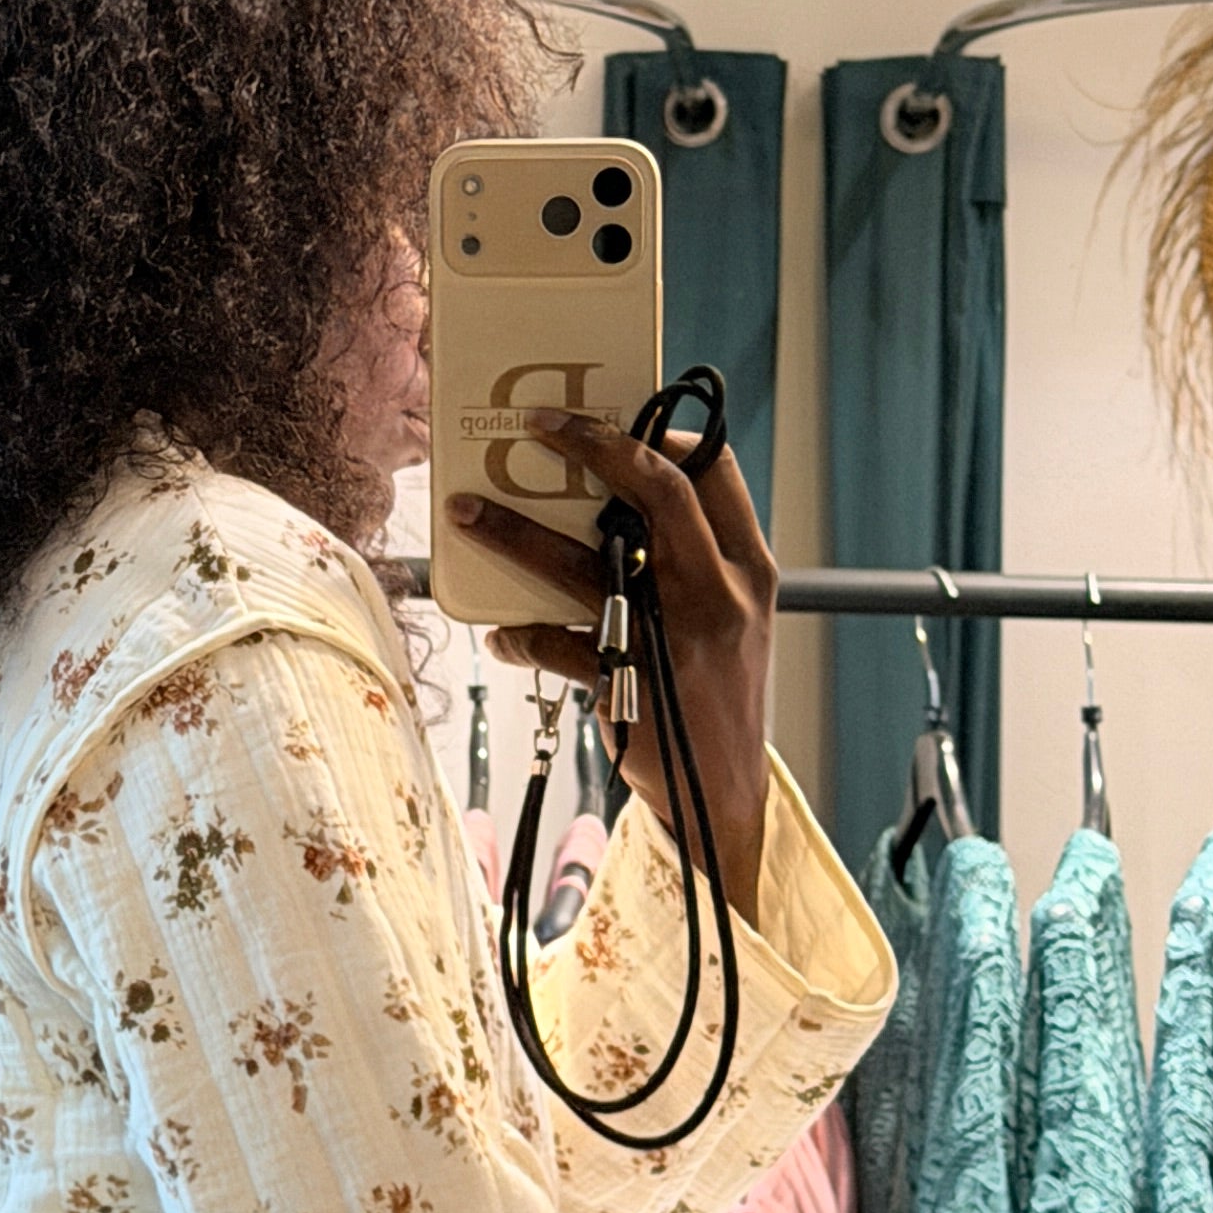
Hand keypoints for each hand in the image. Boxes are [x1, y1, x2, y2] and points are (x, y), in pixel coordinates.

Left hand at [444, 414, 776, 922]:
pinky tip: (503, 636)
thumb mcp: (732, 617)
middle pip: (656, 493)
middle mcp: (718, 595)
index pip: (715, 473)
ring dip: (513, 533)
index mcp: (749, 569)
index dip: (662, 432)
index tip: (608, 419)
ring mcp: (672, 640)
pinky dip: (520, 637)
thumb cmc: (716, 691)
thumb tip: (610, 502)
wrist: (722, 793)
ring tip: (463, 511)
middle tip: (535, 424)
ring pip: (582, 564)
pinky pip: (555, 644)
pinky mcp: (628, 687)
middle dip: (592, 446)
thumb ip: (693, 561)